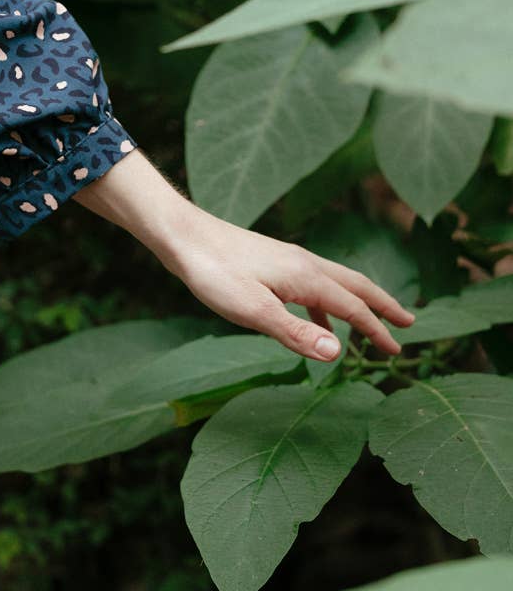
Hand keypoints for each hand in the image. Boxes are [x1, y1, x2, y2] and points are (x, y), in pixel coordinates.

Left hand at [157, 204, 414, 361]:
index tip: (395, 351)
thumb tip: (338, 354)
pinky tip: (316, 321)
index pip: (353, 306)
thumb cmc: (214, 273)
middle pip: (355, 285)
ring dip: (356, 303)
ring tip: (369, 325)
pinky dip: (326, 305)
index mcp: (306, 276)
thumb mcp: (253, 311)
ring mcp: (289, 261)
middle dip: (382, 305)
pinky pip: (313, 285)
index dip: (376, 329)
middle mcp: (305, 264)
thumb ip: (295, 333)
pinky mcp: (273, 263)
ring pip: (335, 283)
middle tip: (408, 324)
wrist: (183, 236)